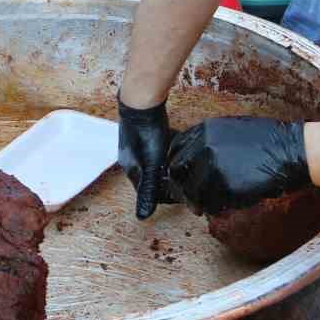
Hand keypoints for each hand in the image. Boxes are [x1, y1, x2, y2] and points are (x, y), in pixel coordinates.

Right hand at [117, 96, 179, 218]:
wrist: (142, 102)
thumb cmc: (146, 134)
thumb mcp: (150, 165)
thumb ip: (149, 190)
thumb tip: (142, 218)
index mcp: (132, 170)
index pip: (149, 192)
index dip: (167, 196)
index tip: (184, 196)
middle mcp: (132, 159)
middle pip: (153, 177)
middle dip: (169, 181)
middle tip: (187, 180)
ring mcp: (137, 145)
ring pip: (156, 163)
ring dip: (169, 167)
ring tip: (185, 166)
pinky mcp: (145, 133)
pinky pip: (159, 149)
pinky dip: (168, 152)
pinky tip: (178, 149)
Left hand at [166, 117, 310, 216]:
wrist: (292, 151)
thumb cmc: (266, 141)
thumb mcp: (231, 129)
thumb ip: (208, 141)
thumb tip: (190, 158)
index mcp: (205, 130)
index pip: (175, 150)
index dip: (176, 167)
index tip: (181, 178)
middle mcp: (205, 147)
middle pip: (177, 172)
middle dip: (182, 187)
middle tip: (189, 198)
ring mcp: (215, 166)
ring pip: (193, 192)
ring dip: (198, 202)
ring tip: (206, 207)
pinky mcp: (228, 186)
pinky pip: (213, 204)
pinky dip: (216, 208)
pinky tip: (225, 206)